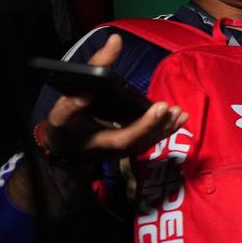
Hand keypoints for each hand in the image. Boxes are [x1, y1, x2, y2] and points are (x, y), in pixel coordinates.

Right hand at [43, 34, 188, 164]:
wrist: (65, 151)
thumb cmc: (64, 130)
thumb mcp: (60, 114)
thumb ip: (72, 102)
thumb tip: (88, 90)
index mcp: (100, 142)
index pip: (125, 137)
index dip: (144, 124)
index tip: (160, 107)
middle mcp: (116, 150)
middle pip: (142, 141)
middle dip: (160, 126)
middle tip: (174, 109)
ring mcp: (126, 150)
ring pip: (150, 141)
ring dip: (167, 127)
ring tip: (181, 113)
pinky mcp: (132, 145)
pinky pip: (152, 139)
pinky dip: (166, 128)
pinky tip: (180, 117)